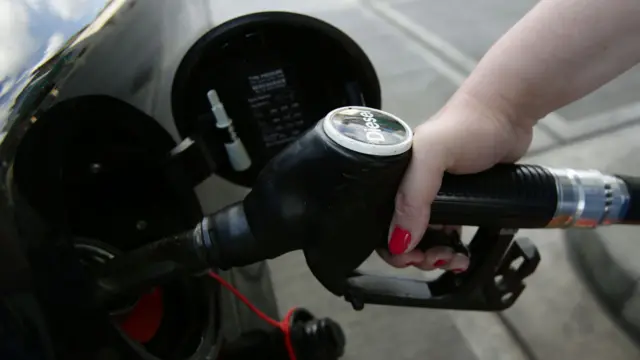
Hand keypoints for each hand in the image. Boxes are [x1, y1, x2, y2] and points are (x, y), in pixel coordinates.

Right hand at [378, 93, 533, 271]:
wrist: (509, 113)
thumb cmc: (468, 126)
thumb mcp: (432, 154)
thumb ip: (413, 196)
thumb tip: (400, 242)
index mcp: (395, 177)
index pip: (380, 220)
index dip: (391, 245)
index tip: (410, 257)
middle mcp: (411, 187)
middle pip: (402, 235)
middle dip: (416, 256)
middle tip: (436, 259)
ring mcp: (437, 196)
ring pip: (426, 238)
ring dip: (435, 257)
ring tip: (454, 259)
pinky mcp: (461, 201)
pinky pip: (449, 233)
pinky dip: (453, 249)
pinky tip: (463, 255)